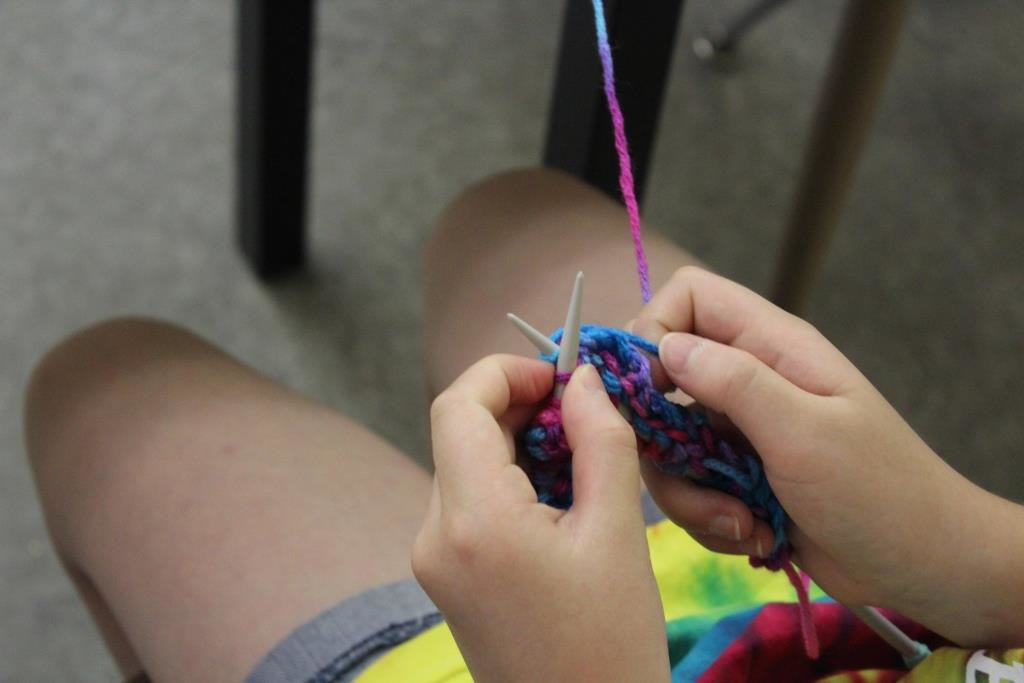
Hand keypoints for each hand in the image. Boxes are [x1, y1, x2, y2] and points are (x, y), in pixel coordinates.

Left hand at [413, 355, 669, 681]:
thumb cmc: (610, 643)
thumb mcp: (617, 533)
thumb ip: (600, 441)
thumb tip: (583, 380)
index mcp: (473, 520)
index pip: (458, 405)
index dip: (506, 373)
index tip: (562, 375)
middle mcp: (435, 535)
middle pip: (460, 432)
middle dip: (519, 407)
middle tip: (583, 413)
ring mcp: (434, 559)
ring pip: (465, 464)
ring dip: (517, 444)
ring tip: (581, 459)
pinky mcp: (446, 576)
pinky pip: (469, 501)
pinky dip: (509, 479)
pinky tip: (559, 498)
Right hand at [631, 266, 1023, 646]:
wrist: (921, 565)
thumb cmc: (876, 490)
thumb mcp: (804, 432)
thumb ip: (733, 382)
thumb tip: (664, 346)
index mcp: (771, 347)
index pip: (688, 297)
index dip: (654, 332)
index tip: (649, 392)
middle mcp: (748, 381)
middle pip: (661, 381)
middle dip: (663, 439)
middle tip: (692, 477)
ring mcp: (740, 432)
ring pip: (669, 445)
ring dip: (691, 495)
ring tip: (741, 524)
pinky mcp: (736, 479)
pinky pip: (690, 488)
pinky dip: (709, 519)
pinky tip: (754, 536)